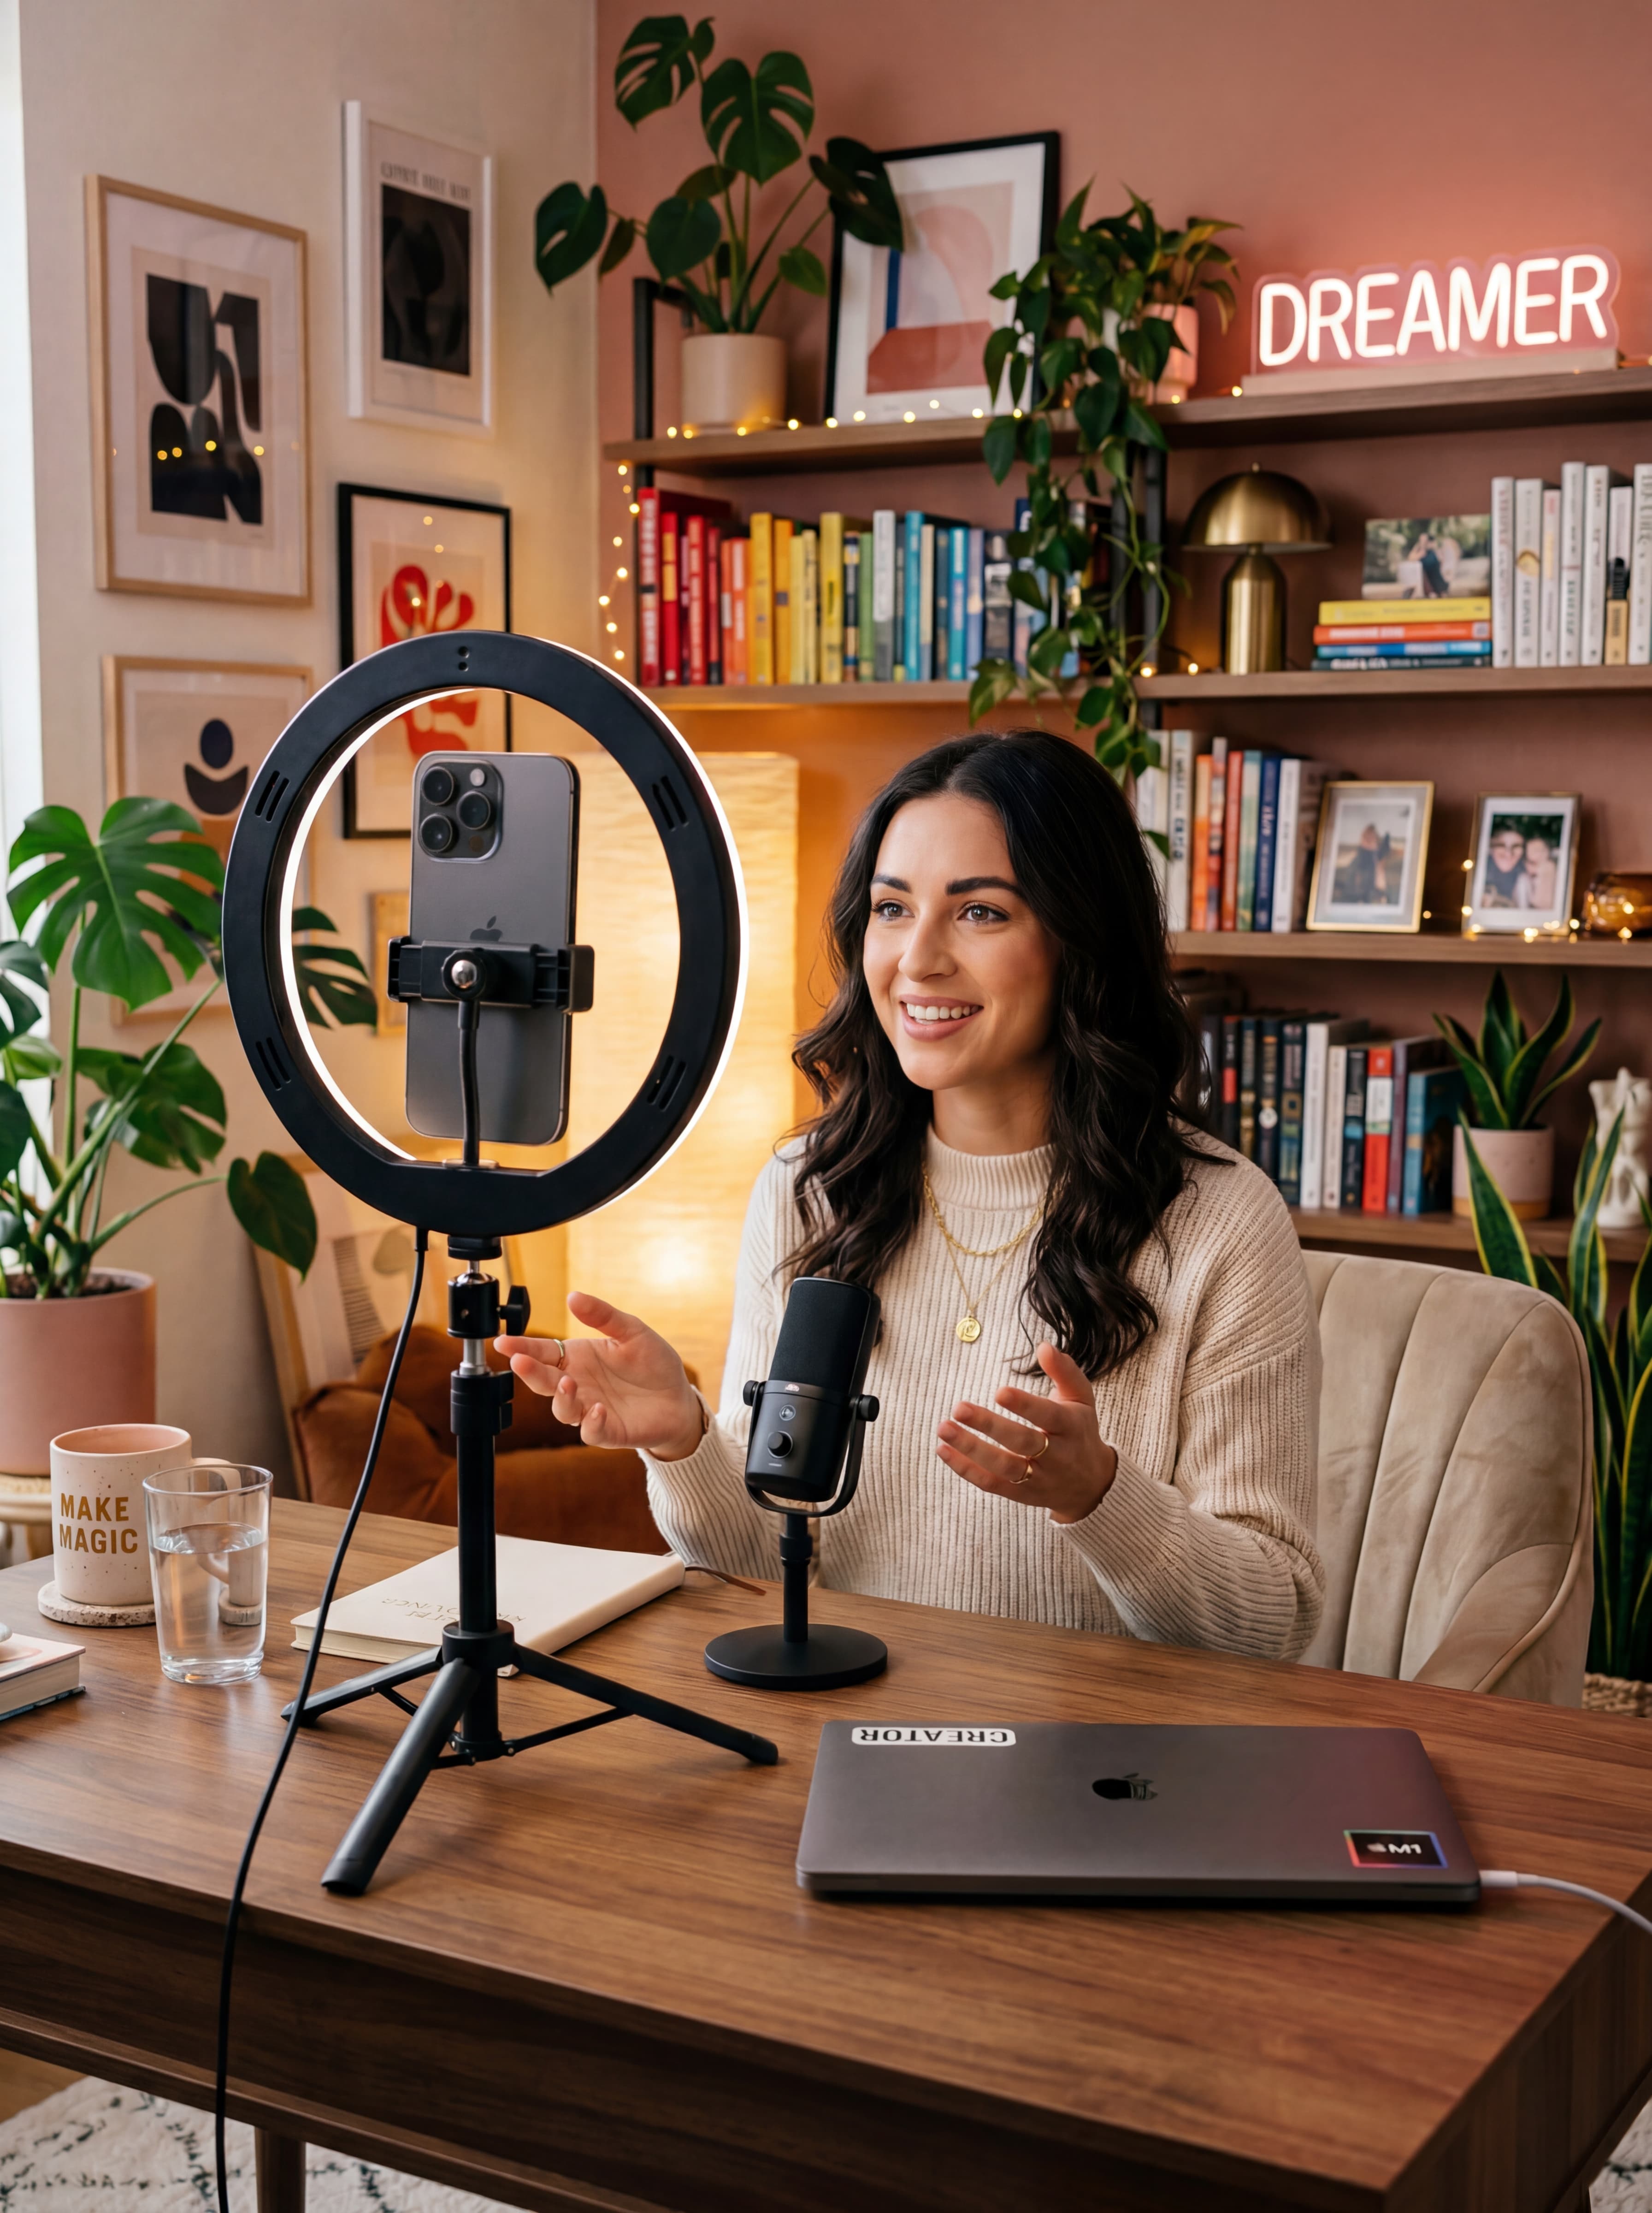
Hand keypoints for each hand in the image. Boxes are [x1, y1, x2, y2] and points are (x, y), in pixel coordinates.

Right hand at [495, 1290, 703, 1459]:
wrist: (679, 1399)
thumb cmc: (653, 1364)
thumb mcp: (632, 1331)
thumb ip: (603, 1316)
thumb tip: (573, 1296)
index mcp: (578, 1358)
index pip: (542, 1352)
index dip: (521, 1347)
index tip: (502, 1342)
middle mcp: (578, 1384)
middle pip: (544, 1381)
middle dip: (529, 1372)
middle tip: (519, 1361)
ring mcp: (590, 1409)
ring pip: (562, 1409)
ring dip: (561, 1397)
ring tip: (568, 1383)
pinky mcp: (609, 1431)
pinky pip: (591, 1432)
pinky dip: (591, 1423)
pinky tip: (597, 1410)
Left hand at [937, 1343, 1116, 1524]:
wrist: (1092, 1484)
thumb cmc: (1079, 1431)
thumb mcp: (1081, 1399)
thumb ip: (1064, 1371)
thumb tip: (1045, 1347)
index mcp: (1070, 1427)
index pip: (1048, 1416)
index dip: (1025, 1405)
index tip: (999, 1391)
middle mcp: (1056, 1455)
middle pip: (1022, 1442)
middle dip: (990, 1426)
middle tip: (959, 1408)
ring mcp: (1038, 1478)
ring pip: (1004, 1466)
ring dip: (971, 1449)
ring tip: (944, 1429)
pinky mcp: (1021, 1494)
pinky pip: (991, 1484)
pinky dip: (966, 1469)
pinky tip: (944, 1451)